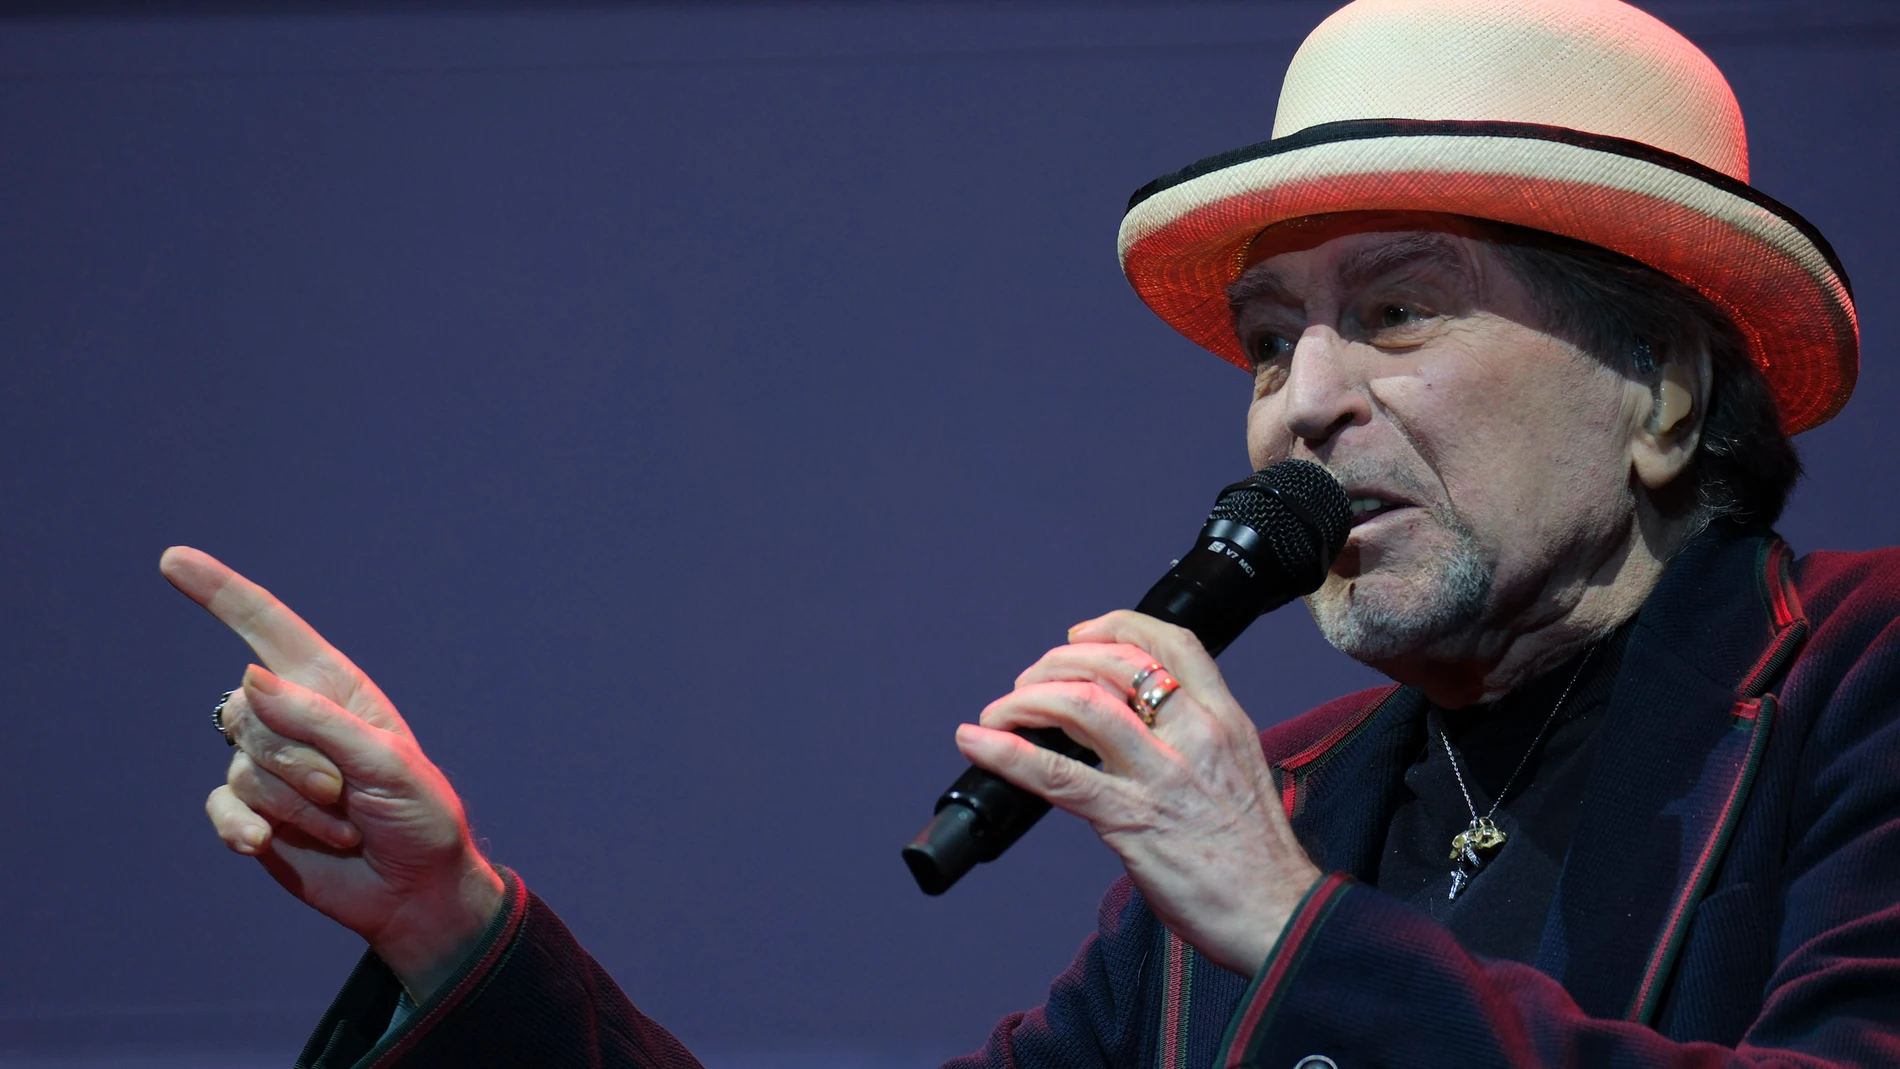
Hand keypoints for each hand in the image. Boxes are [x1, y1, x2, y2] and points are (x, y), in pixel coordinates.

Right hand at [162, 546, 503, 1001]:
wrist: (416, 890)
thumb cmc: (419, 815)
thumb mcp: (388, 763)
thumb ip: (321, 721)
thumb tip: (249, 680)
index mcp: (333, 687)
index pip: (267, 629)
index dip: (220, 593)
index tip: (172, 559)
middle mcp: (294, 718)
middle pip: (249, 711)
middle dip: (300, 760)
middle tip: (348, 795)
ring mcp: (270, 767)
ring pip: (243, 766)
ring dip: (295, 806)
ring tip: (344, 826)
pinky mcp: (252, 814)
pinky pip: (221, 807)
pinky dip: (241, 826)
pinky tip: (261, 845)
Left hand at [956, 610, 1321, 976]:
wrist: (1279, 916)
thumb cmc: (1255, 857)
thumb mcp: (1238, 773)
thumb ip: (1195, 743)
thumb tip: (1138, 728)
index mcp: (1225, 720)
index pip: (1173, 642)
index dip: (1116, 626)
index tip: (1079, 635)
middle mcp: (1196, 735)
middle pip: (1115, 663)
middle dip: (1057, 662)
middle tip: (1028, 682)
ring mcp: (1163, 775)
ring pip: (1083, 705)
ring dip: (1027, 698)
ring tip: (1000, 711)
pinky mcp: (1132, 819)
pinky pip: (1059, 775)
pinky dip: (1008, 752)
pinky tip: (978, 742)